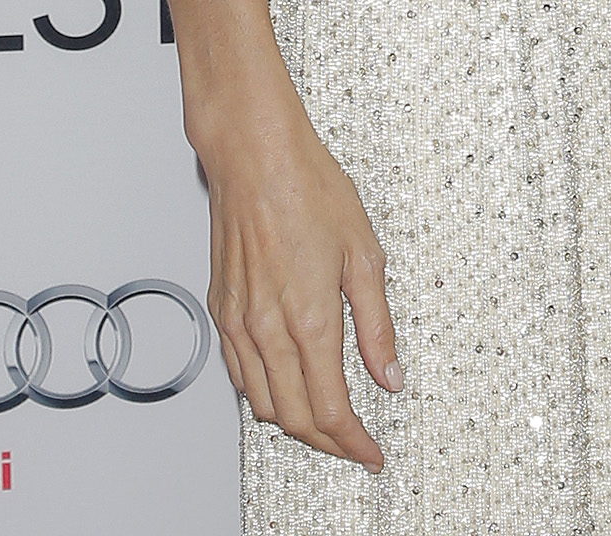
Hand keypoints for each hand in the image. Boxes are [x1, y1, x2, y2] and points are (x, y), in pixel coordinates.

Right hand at [202, 95, 400, 467]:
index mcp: (308, 319)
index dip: (353, 442)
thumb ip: (377, 324)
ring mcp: (237, 322)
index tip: (372, 453)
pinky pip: (238, 374)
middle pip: (293, 418)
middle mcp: (266, 329)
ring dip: (293, 423)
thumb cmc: (309, 189)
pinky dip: (263, 394)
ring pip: (260, 403)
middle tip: (355, 443)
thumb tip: (390, 375)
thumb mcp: (365, 254)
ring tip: (325, 421)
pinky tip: (285, 385)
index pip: (330, 409)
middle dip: (326, 442)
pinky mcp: (221, 310)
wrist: (255, 156)